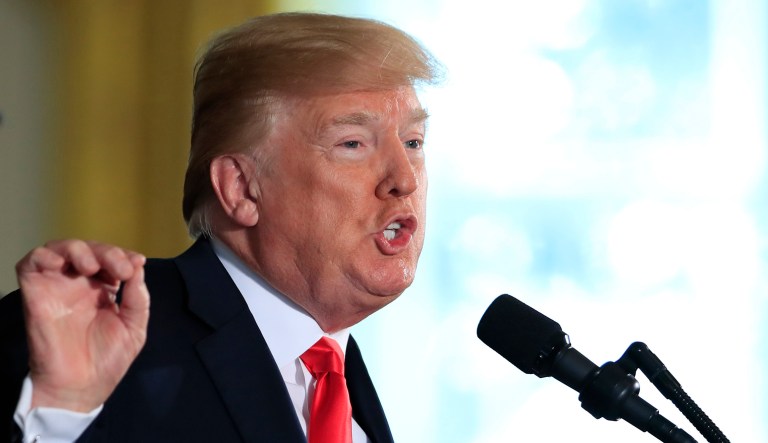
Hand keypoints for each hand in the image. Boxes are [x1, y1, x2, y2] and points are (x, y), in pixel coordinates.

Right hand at [16, 240, 149, 411]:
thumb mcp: (134, 328)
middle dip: (108, 252)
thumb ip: (138, 299)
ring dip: (78, 249)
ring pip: (61, 249)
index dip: (123, 255)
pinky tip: (60, 264)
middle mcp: (80, 285)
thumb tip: (138, 268)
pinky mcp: (36, 294)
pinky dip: (44, 256)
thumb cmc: (107, 361)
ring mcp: (58, 287)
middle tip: (121, 268)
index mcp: (103, 290)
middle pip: (90, 251)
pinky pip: (32, 263)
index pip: (111, 260)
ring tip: (92, 266)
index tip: (136, 263)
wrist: (81, 388)